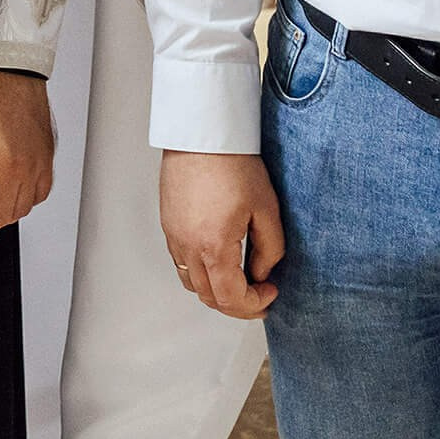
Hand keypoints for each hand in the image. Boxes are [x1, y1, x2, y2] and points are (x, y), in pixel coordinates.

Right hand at [159, 150, 283, 318]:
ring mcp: (174, 237)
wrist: (202, 134)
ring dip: (217, 291)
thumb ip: (270, 249)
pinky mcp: (169, 225)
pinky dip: (200, 273)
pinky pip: (182, 264)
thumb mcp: (266, 209)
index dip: (254, 305)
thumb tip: (262, 272)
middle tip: (259, 294)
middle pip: (209, 298)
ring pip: (192, 284)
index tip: (270, 292)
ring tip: (239, 280)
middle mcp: (188, 247)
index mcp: (213, 246)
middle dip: (237, 304)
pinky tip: (219, 260)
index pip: (230, 298)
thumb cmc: (233, 163)